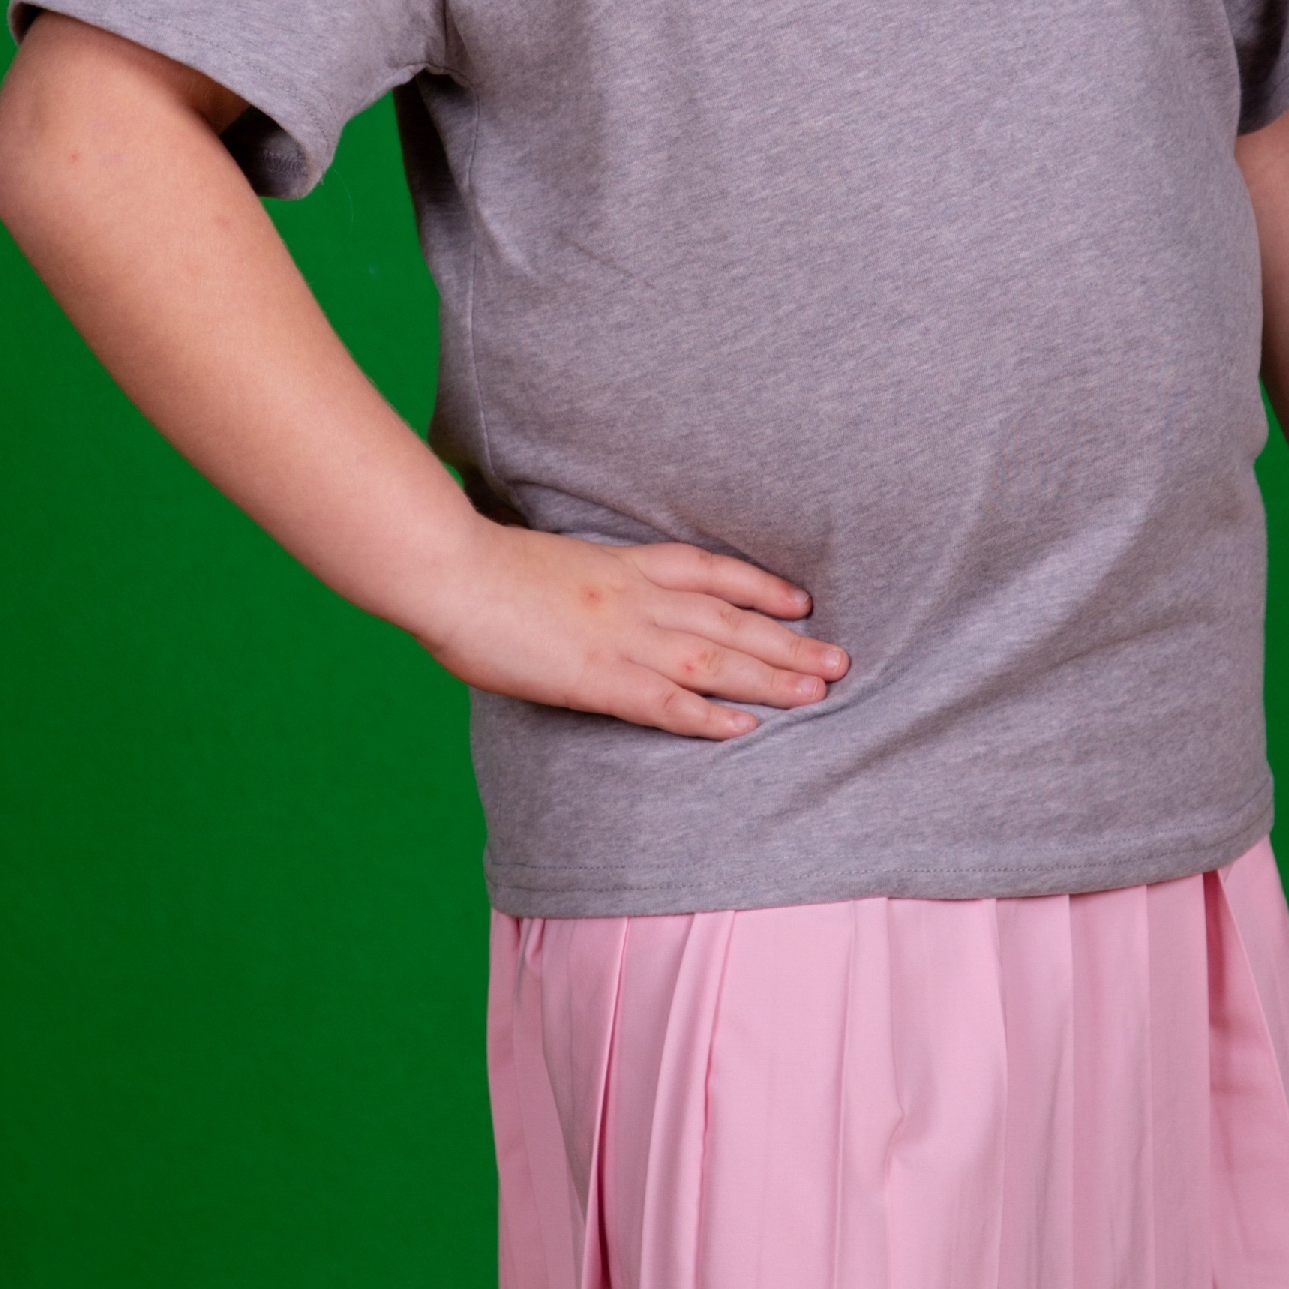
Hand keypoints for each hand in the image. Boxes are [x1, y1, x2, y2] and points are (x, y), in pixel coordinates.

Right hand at [420, 519, 847, 738]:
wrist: (448, 569)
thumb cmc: (478, 564)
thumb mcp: (545, 559)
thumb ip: (579, 579)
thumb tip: (583, 596)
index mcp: (621, 564)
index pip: (708, 571)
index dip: (760, 586)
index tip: (800, 599)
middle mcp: (635, 597)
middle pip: (730, 619)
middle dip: (789, 642)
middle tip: (840, 659)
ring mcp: (620, 636)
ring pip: (714, 658)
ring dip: (770, 677)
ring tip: (819, 691)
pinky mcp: (596, 677)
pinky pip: (664, 702)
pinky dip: (707, 717)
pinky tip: (744, 730)